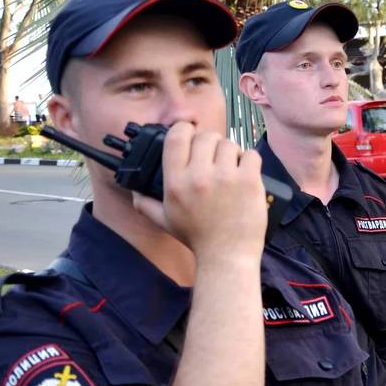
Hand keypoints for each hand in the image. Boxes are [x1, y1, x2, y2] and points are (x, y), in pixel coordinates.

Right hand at [132, 122, 266, 261]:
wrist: (226, 256)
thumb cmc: (198, 238)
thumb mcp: (165, 221)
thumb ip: (146, 204)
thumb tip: (134, 192)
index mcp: (176, 182)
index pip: (176, 137)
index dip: (184, 129)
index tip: (190, 134)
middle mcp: (198, 176)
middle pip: (206, 136)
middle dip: (210, 143)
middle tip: (214, 156)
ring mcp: (225, 177)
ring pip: (229, 144)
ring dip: (230, 152)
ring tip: (230, 167)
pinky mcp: (249, 181)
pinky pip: (250, 154)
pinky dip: (249, 160)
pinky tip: (245, 172)